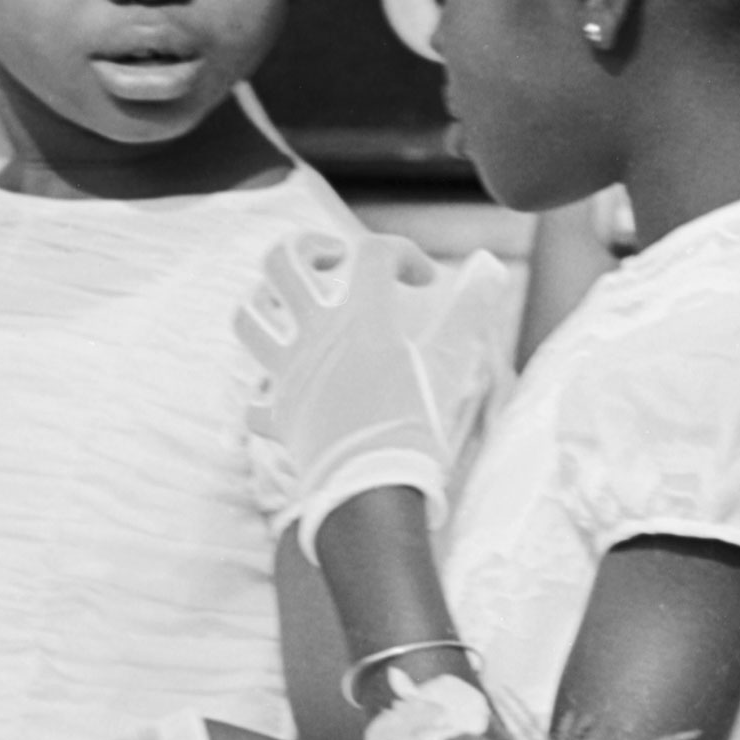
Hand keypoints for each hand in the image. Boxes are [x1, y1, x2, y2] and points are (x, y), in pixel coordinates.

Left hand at [236, 231, 517, 545]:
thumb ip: (471, 310)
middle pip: (281, 263)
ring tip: (286, 307)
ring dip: (261, 303)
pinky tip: (281, 397)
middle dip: (304, 247)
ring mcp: (289, 375)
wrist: (374, 492)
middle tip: (332, 259)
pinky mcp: (279, 416)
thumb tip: (492, 265)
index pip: (373, 254)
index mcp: (361, 319)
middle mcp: (315, 338)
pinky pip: (256, 402)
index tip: (424, 280)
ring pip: (247, 318)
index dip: (402, 253)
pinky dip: (264, 396)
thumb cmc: (418, 427)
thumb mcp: (453, 365)